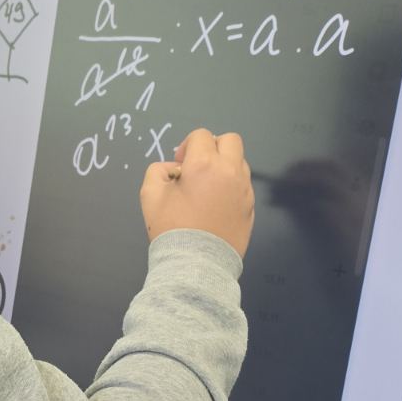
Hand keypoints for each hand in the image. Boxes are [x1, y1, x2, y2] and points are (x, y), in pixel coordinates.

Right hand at [140, 127, 254, 258]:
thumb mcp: (150, 195)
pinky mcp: (250, 208)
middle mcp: (230, 171)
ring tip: (208, 188)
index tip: (180, 167)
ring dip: (224, 166)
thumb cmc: (172, 228)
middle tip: (198, 167)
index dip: (187, 146)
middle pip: (230, 140)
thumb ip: (158, 170)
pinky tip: (216, 206)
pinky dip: (231, 187)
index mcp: (205, 164)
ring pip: (240, 162)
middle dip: (213, 147)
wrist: (197, 264)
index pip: (201, 136)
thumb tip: (176, 170)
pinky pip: (243, 185)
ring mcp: (244, 190)